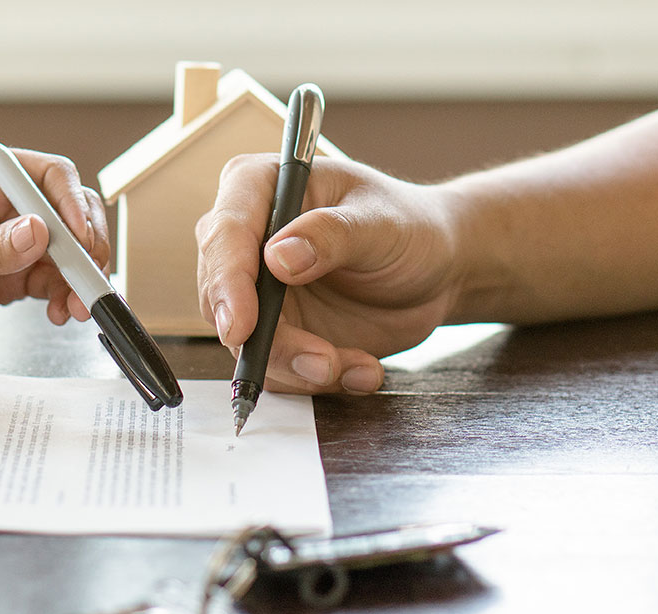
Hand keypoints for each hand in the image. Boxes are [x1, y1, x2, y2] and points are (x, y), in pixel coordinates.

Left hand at [0, 144, 109, 338]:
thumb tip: (39, 233)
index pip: (42, 176)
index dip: (69, 206)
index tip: (81, 241)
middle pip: (63, 210)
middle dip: (83, 245)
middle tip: (91, 280)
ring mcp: (6, 235)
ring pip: (64, 247)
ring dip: (78, 276)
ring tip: (77, 307)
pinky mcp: (8, 268)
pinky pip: (50, 275)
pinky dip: (63, 292)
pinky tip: (61, 312)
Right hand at [195, 155, 460, 394]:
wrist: (436, 270)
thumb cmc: (409, 226)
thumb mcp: (381, 223)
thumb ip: (332, 235)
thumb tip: (277, 257)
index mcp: (258, 188)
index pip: (224, 234)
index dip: (226, 282)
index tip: (241, 326)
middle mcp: (245, 241)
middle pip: (221, 298)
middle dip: (269, 341)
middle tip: (322, 361)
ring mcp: (255, 292)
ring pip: (245, 344)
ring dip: (298, 368)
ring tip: (356, 367)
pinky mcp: (273, 333)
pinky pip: (275, 369)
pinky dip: (317, 380)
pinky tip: (361, 369)